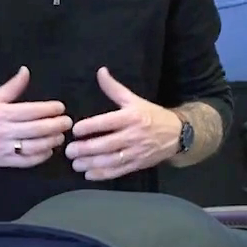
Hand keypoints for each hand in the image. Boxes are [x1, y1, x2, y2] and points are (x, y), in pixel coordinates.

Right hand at [0, 66, 72, 167]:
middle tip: (67, 123)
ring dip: (50, 141)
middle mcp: (4, 131)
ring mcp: (4, 148)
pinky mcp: (5, 161)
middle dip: (55, 126)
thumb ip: (12, 87)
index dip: (48, 109)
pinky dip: (40, 157)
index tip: (60, 107)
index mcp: (2, 113)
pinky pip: (26, 161)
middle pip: (36, 129)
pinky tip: (49, 151)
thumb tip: (26, 71)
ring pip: (33, 146)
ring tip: (60, 137)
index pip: (31, 111)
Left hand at [65, 67, 181, 180]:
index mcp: (131, 117)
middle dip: (85, 149)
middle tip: (69, 151)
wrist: (177, 134)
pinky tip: (89, 174)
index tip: (75, 130)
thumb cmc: (152, 115)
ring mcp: (136, 152)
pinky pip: (118, 171)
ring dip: (91, 163)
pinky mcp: (137, 164)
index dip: (90, 127)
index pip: (107, 122)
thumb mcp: (134, 100)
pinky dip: (103, 174)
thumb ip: (114, 88)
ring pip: (110, 160)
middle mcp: (133, 135)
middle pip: (106, 144)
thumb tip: (100, 72)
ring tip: (75, 164)